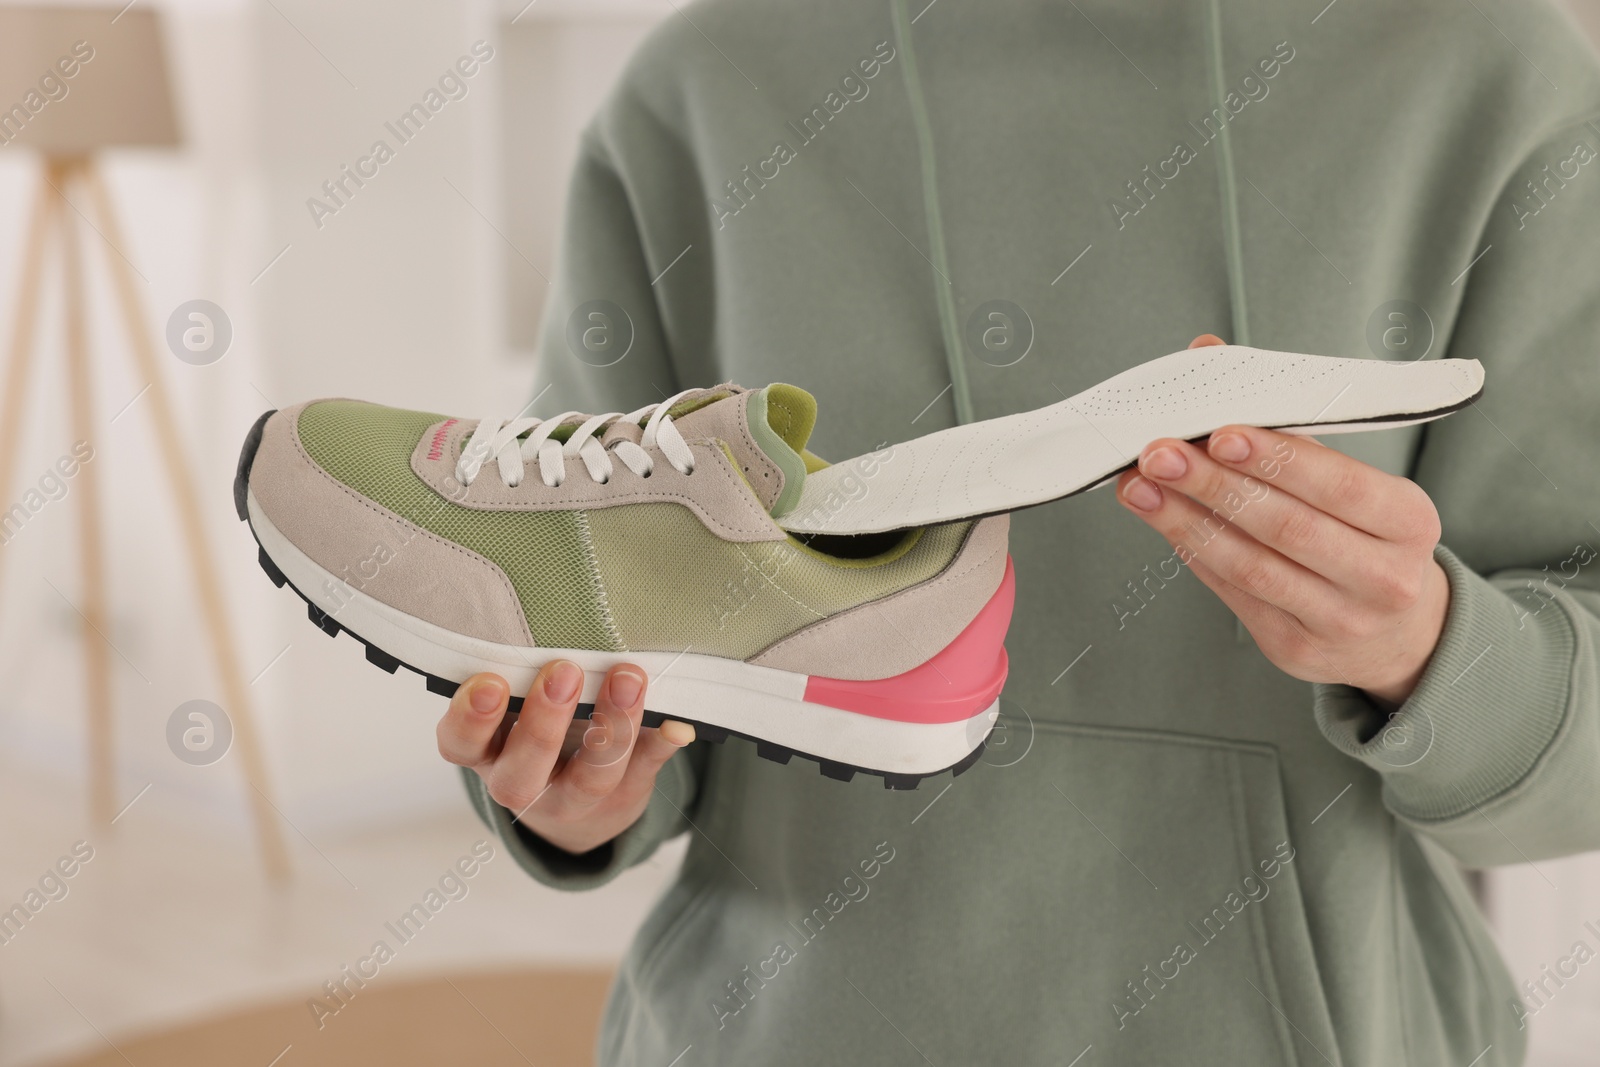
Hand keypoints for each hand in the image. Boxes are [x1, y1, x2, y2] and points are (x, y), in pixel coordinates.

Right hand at [437, 660, 694, 853]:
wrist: (578, 798)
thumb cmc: (534, 726)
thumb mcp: (512, 704)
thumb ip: (516, 669)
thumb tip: (531, 624)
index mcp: (485, 753)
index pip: (460, 743)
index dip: (470, 719)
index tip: (488, 682)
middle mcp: (521, 783)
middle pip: (522, 774)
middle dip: (543, 724)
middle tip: (563, 671)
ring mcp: (572, 797)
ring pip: (589, 779)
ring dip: (611, 728)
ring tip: (626, 678)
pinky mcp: (622, 793)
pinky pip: (644, 771)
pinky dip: (662, 744)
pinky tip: (678, 724)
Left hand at [1115, 334, 1450, 707]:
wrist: (1395, 635)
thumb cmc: (1366, 539)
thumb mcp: (1359, 486)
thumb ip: (1290, 429)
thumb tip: (1211, 360)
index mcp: (1409, 523)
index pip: (1339, 484)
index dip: (1277, 459)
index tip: (1219, 433)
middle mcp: (1383, 578)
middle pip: (1287, 527)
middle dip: (1214, 486)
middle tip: (1160, 452)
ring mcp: (1339, 621)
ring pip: (1251, 566)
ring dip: (1186, 521)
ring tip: (1140, 486)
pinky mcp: (1293, 647)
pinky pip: (1232, 592)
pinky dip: (1191, 550)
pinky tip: (1160, 519)